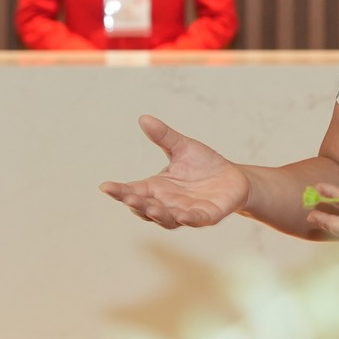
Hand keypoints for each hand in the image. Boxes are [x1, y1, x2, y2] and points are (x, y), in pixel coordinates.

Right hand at [99, 115, 251, 227]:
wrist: (233, 178)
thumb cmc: (204, 164)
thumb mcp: (182, 147)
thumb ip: (163, 137)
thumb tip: (144, 118)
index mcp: (157, 188)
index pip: (134, 191)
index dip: (120, 191)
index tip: (105, 186)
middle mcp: (168, 204)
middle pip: (146, 209)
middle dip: (136, 204)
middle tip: (127, 197)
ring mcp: (186, 212)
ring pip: (167, 219)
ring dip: (158, 214)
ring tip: (149, 207)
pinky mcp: (207, 216)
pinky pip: (196, 220)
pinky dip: (189, 219)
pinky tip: (183, 216)